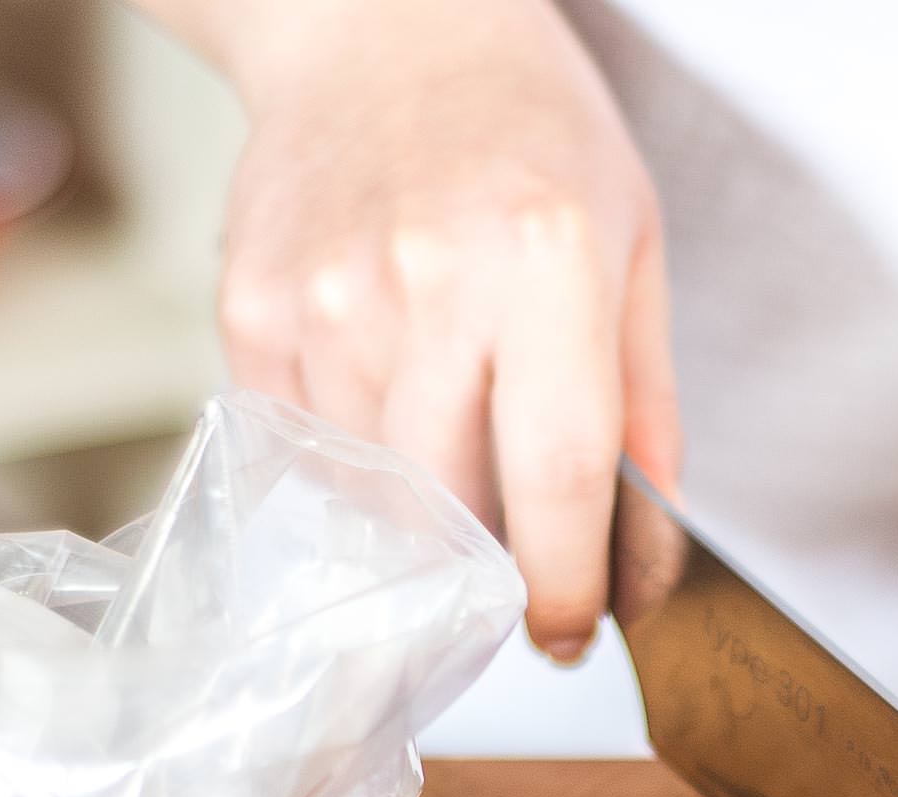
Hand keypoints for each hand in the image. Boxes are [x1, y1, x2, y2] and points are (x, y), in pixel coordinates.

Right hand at [213, 0, 678, 660]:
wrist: (380, 24)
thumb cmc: (529, 129)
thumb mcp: (634, 248)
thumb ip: (647, 412)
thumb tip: (640, 561)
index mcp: (542, 263)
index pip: (556, 483)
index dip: (565, 588)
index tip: (569, 635)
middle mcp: (424, 285)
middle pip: (455, 511)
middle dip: (494, 568)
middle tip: (519, 563)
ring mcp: (323, 303)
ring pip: (377, 496)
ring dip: (426, 514)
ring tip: (454, 437)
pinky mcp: (250, 311)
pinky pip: (307, 452)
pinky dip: (358, 464)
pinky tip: (390, 397)